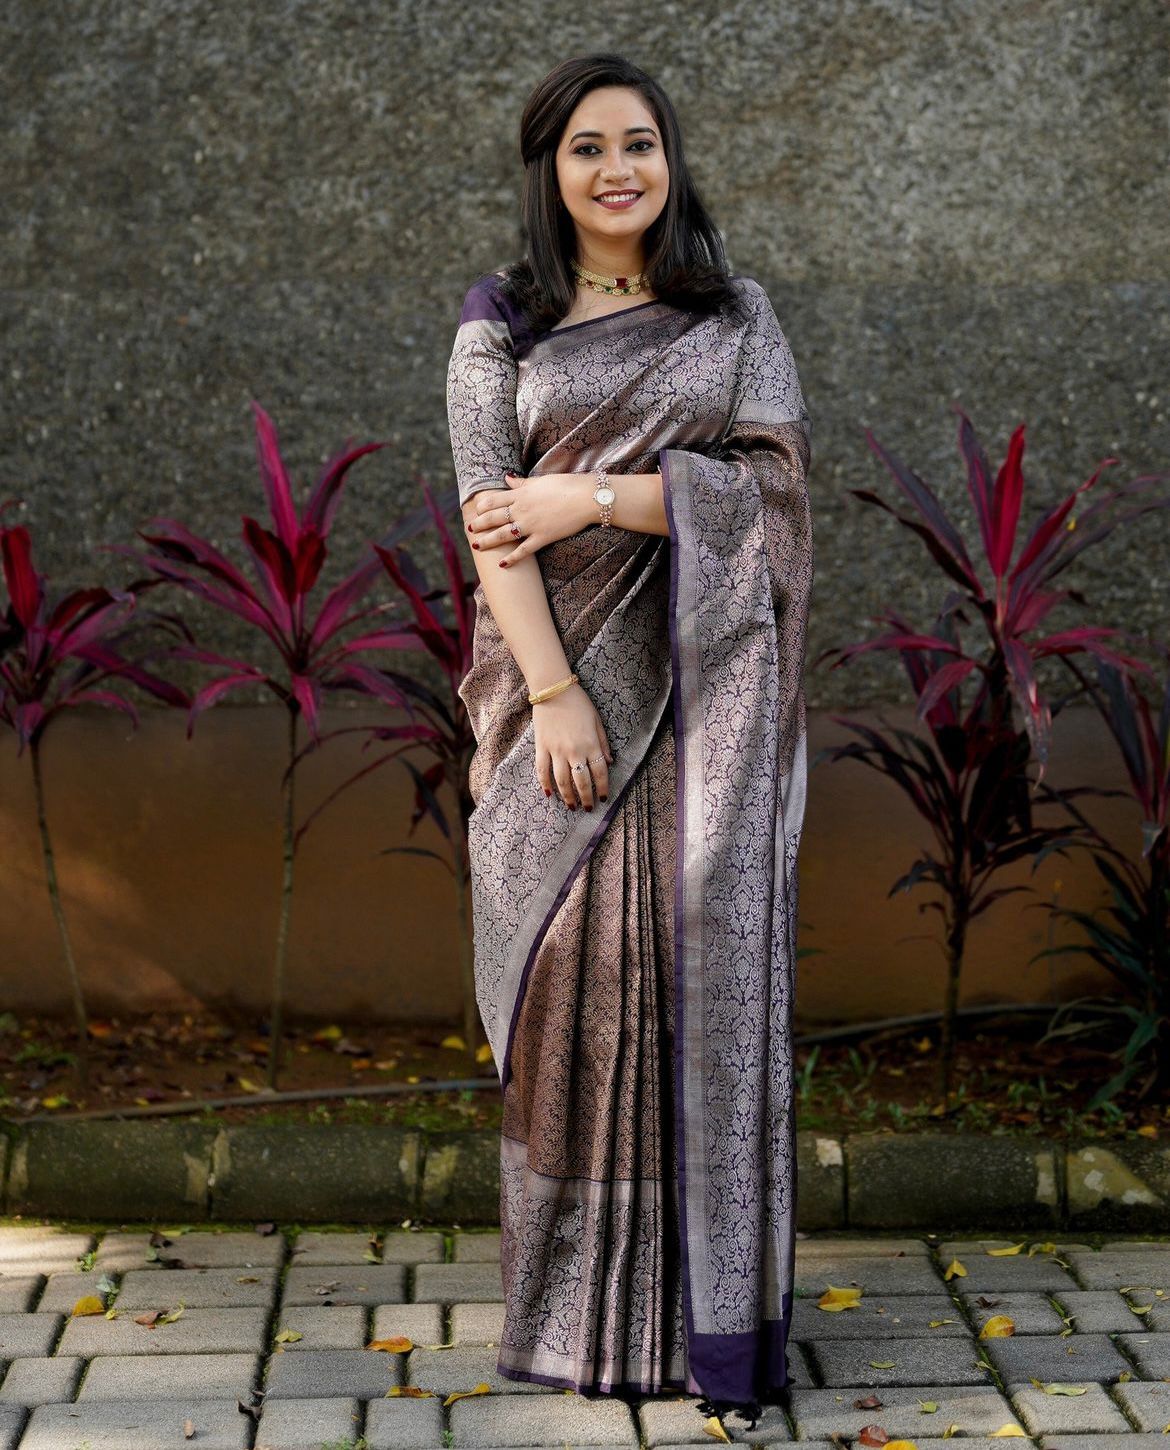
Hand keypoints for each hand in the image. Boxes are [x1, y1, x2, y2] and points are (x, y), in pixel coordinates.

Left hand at [466, 472, 595, 565]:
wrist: (586, 498)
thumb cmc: (566, 485)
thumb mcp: (541, 480)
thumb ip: (522, 482)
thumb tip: (508, 478)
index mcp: (521, 493)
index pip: (493, 500)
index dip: (482, 506)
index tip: (475, 511)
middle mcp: (521, 509)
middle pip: (493, 518)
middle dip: (479, 524)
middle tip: (469, 529)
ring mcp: (530, 524)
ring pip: (502, 535)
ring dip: (487, 541)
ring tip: (476, 547)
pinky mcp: (542, 537)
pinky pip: (523, 550)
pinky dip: (512, 559)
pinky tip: (501, 565)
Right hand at [532, 682, 612, 810]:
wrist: (553, 689)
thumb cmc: (578, 703)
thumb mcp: (597, 721)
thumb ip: (603, 743)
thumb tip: (609, 762)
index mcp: (591, 744)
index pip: (600, 773)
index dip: (603, 788)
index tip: (604, 798)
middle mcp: (574, 751)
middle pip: (581, 782)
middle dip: (586, 798)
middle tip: (588, 808)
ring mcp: (556, 750)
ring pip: (562, 781)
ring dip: (567, 796)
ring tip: (571, 806)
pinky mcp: (541, 747)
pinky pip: (542, 770)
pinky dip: (545, 784)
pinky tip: (549, 794)